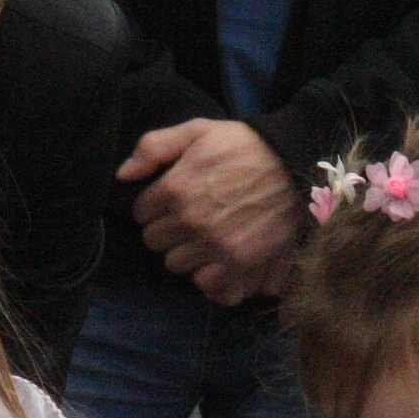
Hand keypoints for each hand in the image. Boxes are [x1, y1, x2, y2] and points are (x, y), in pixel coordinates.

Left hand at [121, 120, 302, 303]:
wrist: (296, 162)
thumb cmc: (244, 145)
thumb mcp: (198, 130)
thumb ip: (154, 147)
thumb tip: (122, 174)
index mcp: (176, 189)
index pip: (141, 213)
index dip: (155, 205)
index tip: (172, 199)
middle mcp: (192, 222)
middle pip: (155, 243)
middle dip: (168, 230)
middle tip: (189, 218)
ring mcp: (216, 247)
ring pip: (177, 265)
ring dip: (187, 253)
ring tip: (206, 237)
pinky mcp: (241, 265)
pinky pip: (208, 286)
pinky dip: (210, 277)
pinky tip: (218, 261)